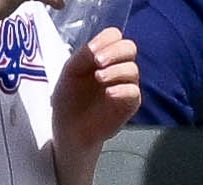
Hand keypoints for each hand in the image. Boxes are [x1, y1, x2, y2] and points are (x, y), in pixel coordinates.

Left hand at [62, 12, 140, 130]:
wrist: (69, 130)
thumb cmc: (68, 99)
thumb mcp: (70, 72)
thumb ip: (84, 56)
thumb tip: (99, 48)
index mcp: (102, 56)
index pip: (114, 36)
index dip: (106, 40)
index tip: (92, 53)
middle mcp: (116, 67)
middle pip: (129, 48)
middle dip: (115, 51)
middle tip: (98, 62)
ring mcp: (125, 85)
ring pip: (132, 69)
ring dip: (116, 70)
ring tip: (99, 78)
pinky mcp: (129, 105)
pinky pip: (134, 92)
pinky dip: (122, 89)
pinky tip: (108, 93)